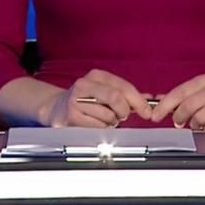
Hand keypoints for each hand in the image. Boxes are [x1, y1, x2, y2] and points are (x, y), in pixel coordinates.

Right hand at [40, 69, 154, 127]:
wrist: (55, 108)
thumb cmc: (84, 100)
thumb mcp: (104, 90)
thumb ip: (126, 94)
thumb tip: (149, 99)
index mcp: (95, 75)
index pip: (123, 87)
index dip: (138, 101)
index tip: (147, 112)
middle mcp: (83, 85)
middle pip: (116, 98)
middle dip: (123, 111)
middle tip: (121, 116)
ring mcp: (75, 101)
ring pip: (108, 116)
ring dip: (110, 122)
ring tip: (101, 119)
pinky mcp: (70, 117)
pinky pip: (97, 127)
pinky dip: (101, 129)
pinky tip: (92, 124)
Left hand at [151, 74, 204, 132]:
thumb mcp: (201, 95)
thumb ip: (182, 97)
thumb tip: (158, 99)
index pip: (180, 92)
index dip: (165, 105)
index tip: (155, 116)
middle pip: (188, 105)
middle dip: (179, 117)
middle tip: (178, 123)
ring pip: (199, 117)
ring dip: (196, 125)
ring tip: (201, 123)